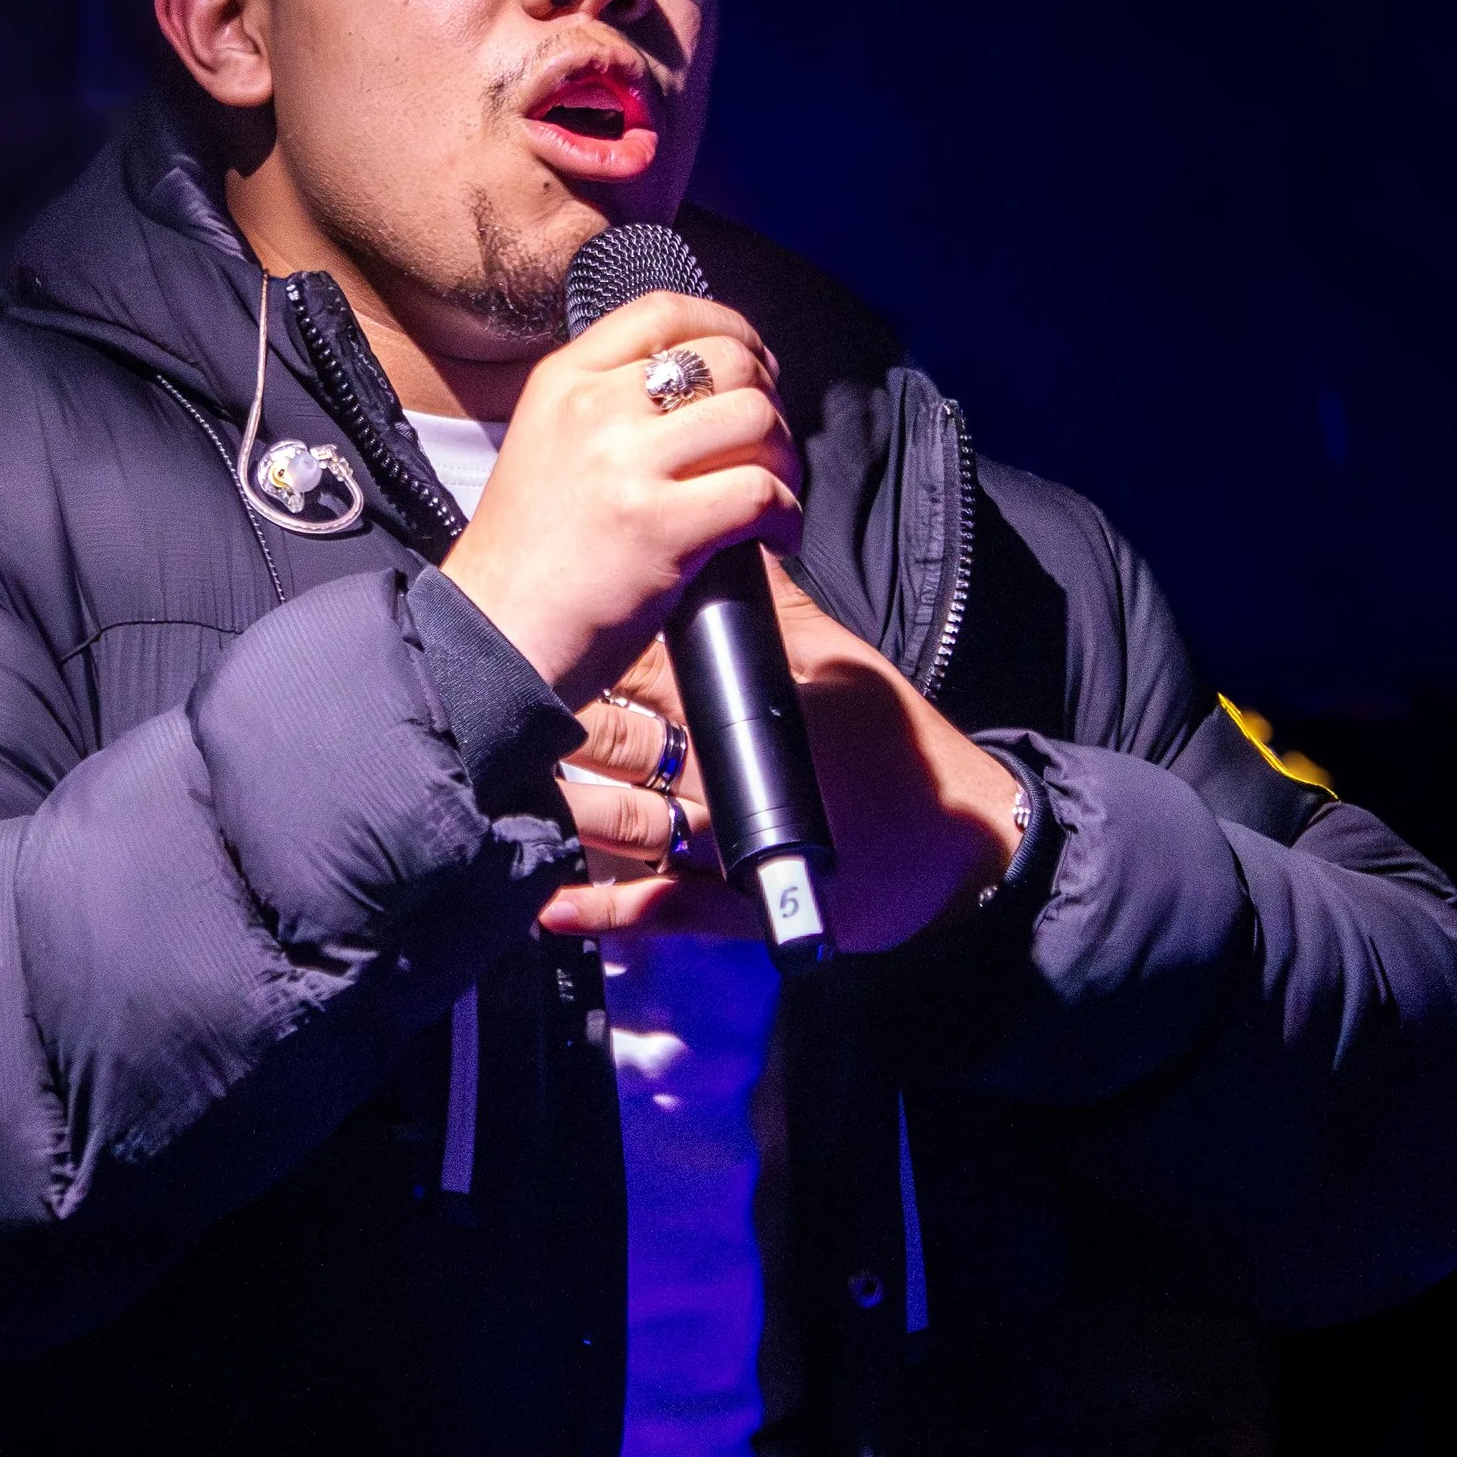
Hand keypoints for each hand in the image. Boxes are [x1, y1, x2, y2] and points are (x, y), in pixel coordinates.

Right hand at [441, 293, 798, 712]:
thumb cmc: (527, 556)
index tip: (754, 362)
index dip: (729, 327)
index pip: (663, 312)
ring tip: (777, 491)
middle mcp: (594, 409)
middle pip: (726, 360)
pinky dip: (788, 514)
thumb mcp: (544, 443)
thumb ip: (604, 405)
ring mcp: (626, 465)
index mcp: (563, 381)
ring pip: (754, 417)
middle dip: (770, 399)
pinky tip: (776, 537)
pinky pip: (761, 492)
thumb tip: (699, 386)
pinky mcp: (660, 527)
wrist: (490, 636)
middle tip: (769, 443)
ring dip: (786, 457)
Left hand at [537, 574, 1023, 951]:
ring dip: (558, 806)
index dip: (588, 644)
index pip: (643, 663)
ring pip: (619, 819)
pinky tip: (546, 906)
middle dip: (554, 719)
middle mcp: (719, 773)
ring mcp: (721, 844)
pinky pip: (653, 910)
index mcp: (741, 706)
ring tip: (496, 790)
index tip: (540, 624)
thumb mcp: (839, 662)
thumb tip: (725, 546)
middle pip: (614, 737)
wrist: (961, 849)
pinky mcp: (732, 908)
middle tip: (499, 699)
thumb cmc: (901, 752)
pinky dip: (597, 911)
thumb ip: (774, 608)